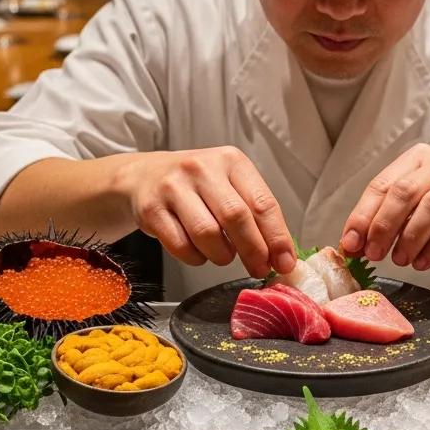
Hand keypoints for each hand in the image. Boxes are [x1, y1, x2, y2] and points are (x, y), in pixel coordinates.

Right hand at [119, 147, 294, 277]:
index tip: (285, 262)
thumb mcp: (229, 186)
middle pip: (236, 218)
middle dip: (253, 251)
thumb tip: (281, 255)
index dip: (277, 238)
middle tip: (259, 269)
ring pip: (208, 234)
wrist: (144, 177)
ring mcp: (173, 186)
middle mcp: (202, 168)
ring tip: (223, 255)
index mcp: (231, 161)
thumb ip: (255, 215)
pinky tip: (198, 251)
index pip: (263, 203)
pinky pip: (181, 246)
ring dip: (222, 255)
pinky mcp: (151, 208)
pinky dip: (195, 258)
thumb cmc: (196, 186)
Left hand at [340, 144, 429, 270]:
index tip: (351, 242)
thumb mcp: (418, 207)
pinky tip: (423, 262)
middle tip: (373, 254)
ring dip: (409, 238)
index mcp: (419, 158)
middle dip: (383, 226)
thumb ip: (388, 218)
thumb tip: (353, 243)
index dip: (363, 215)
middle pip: (404, 192)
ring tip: (399, 260)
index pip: (383, 184)